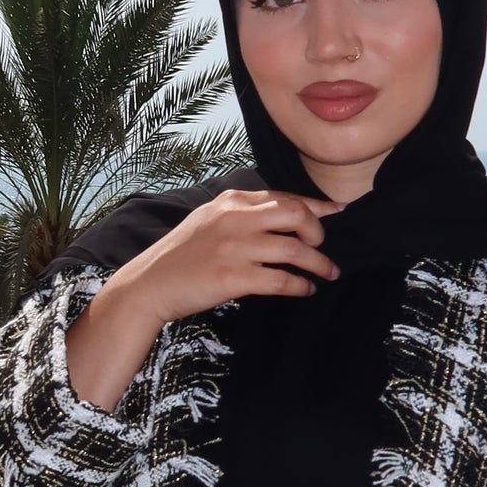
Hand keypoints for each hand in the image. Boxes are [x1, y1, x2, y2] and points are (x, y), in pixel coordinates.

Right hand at [67, 189, 340, 409]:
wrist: (149, 285)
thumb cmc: (181, 256)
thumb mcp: (207, 221)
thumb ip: (241, 214)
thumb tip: (283, 215)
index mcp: (230, 201)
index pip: (283, 197)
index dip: (316, 205)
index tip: (337, 211)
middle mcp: (235, 219)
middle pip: (296, 215)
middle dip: (318, 231)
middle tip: (323, 247)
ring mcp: (235, 247)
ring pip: (295, 250)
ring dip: (319, 263)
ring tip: (328, 273)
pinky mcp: (234, 277)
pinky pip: (282, 280)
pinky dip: (301, 285)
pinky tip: (306, 289)